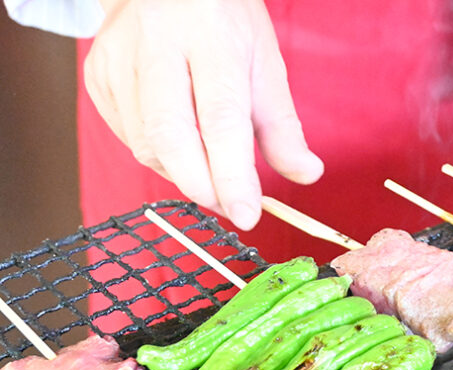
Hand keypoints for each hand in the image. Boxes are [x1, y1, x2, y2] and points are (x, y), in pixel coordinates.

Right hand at [84, 0, 323, 229]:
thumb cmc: (224, 24)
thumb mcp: (266, 63)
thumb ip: (283, 126)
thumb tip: (306, 175)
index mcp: (211, 37)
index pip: (220, 118)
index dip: (232, 175)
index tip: (247, 214)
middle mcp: (157, 43)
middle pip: (170, 135)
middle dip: (202, 185)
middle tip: (229, 205)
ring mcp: (118, 59)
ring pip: (145, 145)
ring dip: (183, 173)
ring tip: (210, 166)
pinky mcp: (98, 75)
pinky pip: (128, 137)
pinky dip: (160, 155)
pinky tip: (181, 141)